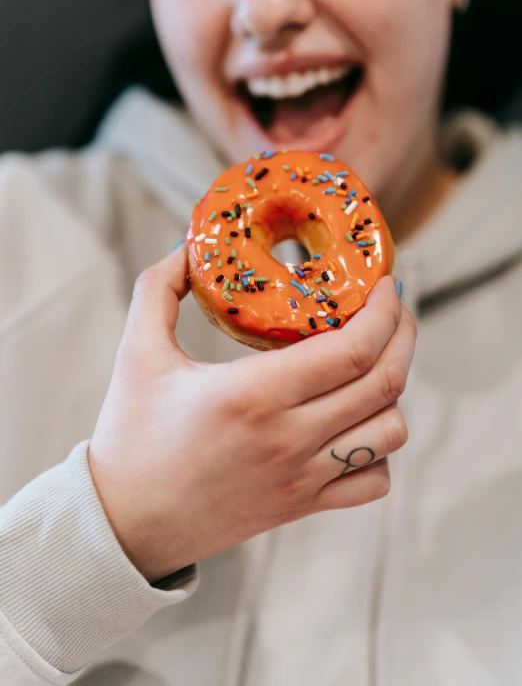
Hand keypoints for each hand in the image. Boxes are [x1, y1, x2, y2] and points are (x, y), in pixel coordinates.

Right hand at [88, 244, 415, 582]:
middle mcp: (288, 439)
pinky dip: (379, 450)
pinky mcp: (302, 505)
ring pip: (390, 433)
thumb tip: (187, 247)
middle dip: (404, 335)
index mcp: (253, 395)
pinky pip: (372, 481)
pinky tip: (355, 424)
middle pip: (385, 383)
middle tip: (394, 308)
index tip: (386, 284)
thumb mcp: (135, 353)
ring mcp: (301, 478)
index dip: (384, 312)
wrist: (126, 523)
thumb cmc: (130, 435)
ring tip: (373, 362)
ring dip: (393, 391)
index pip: (353, 350)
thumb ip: (159, 290)